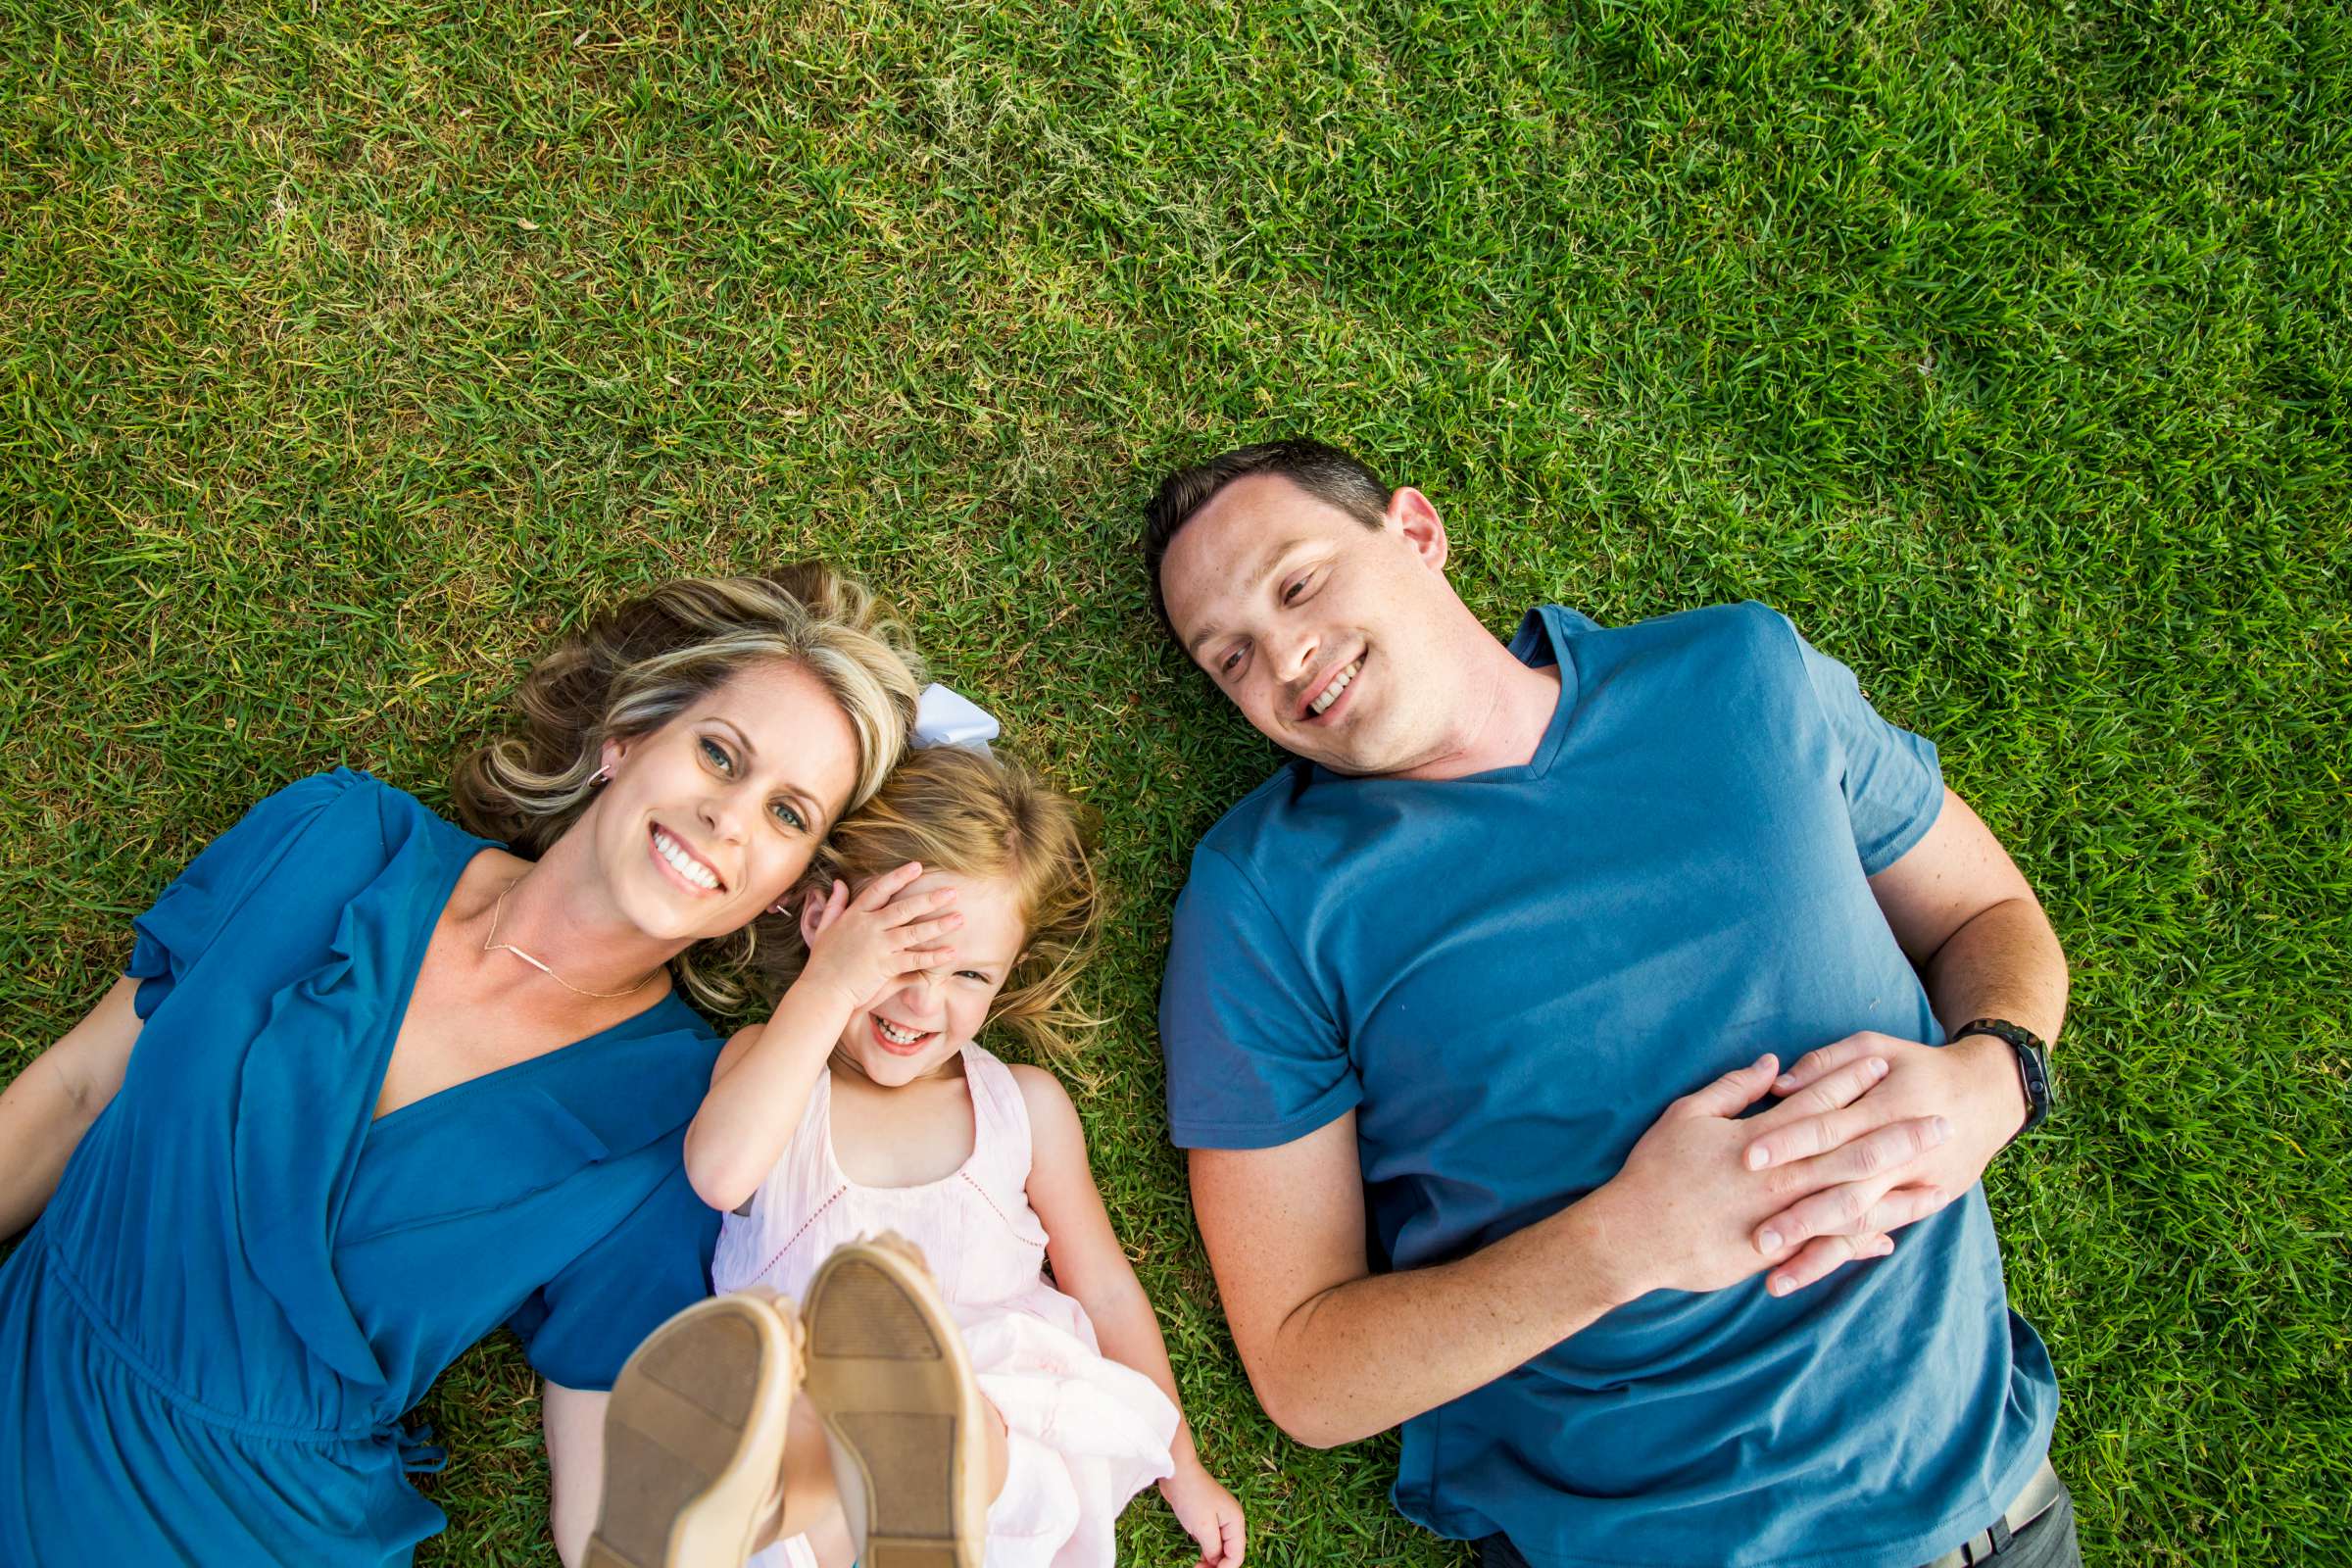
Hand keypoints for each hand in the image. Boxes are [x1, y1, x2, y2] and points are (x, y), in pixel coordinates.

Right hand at [794, 862, 961, 1015]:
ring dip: (939, 925)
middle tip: (952, 892)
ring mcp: (879, 946)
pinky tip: (951, 953)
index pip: (880, 890)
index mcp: (855, 915)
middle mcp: (869, 927)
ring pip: (914, 932)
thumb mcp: (824, 927)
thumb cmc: (822, 962)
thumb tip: (839, 883)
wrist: (822, 990)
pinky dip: (933, 957)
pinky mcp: (886, 966)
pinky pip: (915, 959)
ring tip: (959, 918)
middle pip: (904, 908)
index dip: (899, 877)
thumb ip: (834, 904)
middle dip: (930, 899)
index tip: (918, 866)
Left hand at [1158, 1456, 1245, 1567]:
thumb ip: (1213, 1548)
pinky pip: (1211, 1541)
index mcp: (1235, 1522)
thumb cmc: (1192, 1497)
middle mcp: (1231, 1522)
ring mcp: (1220, 1520)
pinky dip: (1206, 1551)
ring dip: (1211, 1561)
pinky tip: (1197, 1558)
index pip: (1237, 1555)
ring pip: (1220, 1548)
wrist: (1177, 1472)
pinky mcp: (1207, 1518)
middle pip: (1230, 1552)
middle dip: (1217, 1566)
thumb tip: (1216, 1561)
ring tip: (1196, 1567)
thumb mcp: (1203, 1527)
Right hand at [1593, 1052, 1951, 1301]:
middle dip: (1899, 1134)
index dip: (1852, 1080)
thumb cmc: (1654, 1170)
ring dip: (1895, 1191)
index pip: (1816, 1101)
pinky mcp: (1774, 1251)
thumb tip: (1773, 1065)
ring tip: (1935, 1182)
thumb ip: (1733, 1089)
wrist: (1633, 1235)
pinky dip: (1860, 1242)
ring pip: (1851, 1200)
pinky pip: (1827, 1245)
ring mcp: (1780, 1216)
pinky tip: (1889, 1237)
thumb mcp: (1686, 1115)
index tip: (1886, 1065)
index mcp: (1759, 1137)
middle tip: (1942, 1122)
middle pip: (1851, 1150)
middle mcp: (1779, 1175)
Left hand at [1739, 1030, 2025, 1292]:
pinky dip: (1842, 1257)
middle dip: (1801, 1218)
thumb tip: (1777, 1085)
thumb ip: (1826, 1064)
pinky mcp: (1920, 1204)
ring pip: (1859, 1225)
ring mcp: (1912, 1185)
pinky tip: (1807, 1275)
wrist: (1988, 1095)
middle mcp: (1898, 1155)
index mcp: (1884, 1108)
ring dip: (1816, 1255)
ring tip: (1774, 1281)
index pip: (1828, 1128)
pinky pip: (1874, 1235)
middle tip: (1758, 1238)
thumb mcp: (1876, 1046)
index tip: (1747, 1158)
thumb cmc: (1917, 1067)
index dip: (1789, 1142)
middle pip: (1844, 1190)